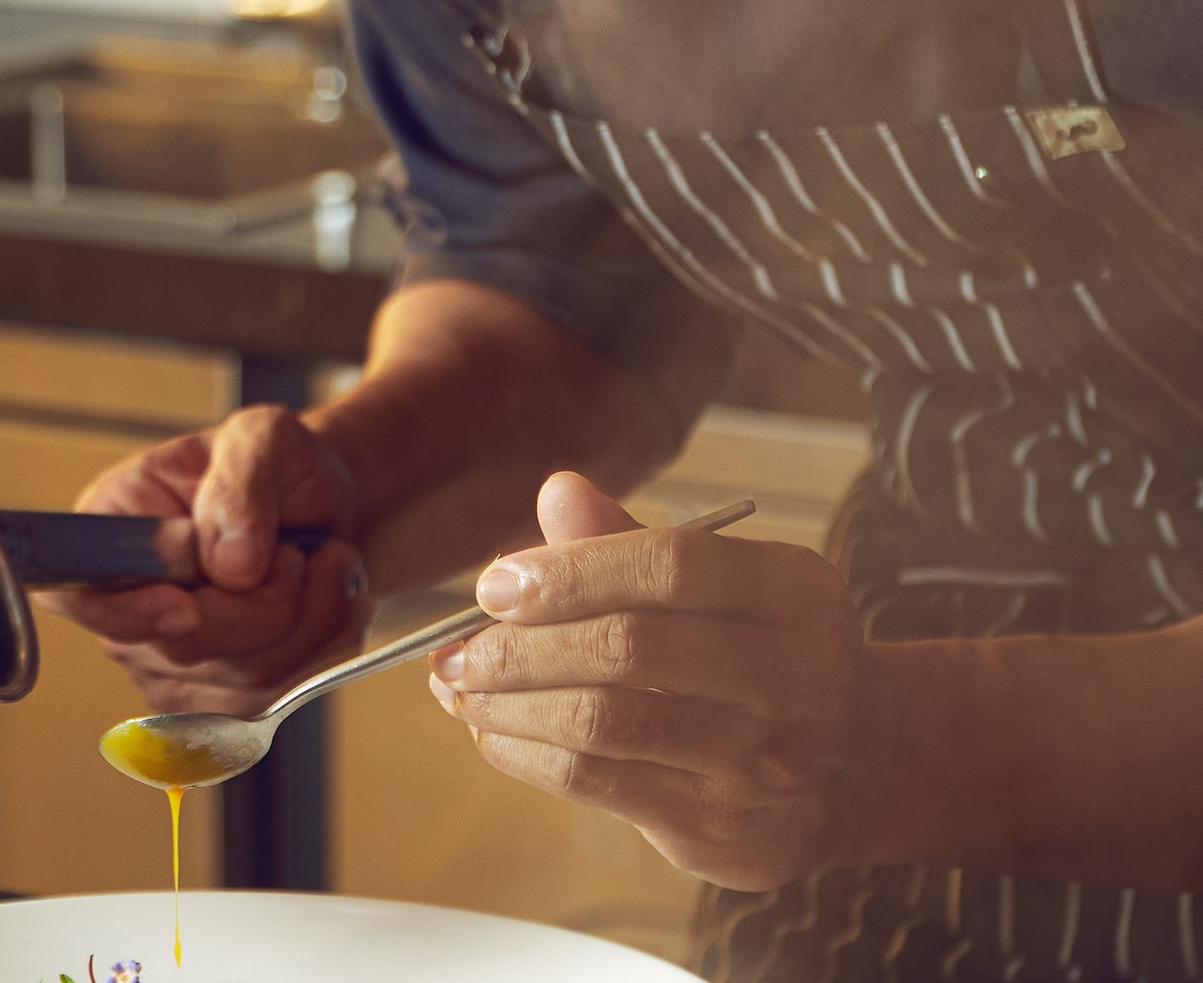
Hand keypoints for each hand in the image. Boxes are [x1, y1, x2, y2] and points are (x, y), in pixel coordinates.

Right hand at [37, 403, 373, 715]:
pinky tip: (331, 602)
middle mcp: (129, 605)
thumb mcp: (263, 439)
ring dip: (310, 620)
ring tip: (324, 563)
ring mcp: (170, 661)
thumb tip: (228, 563)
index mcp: (112, 529)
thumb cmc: (279, 466)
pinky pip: (279, 696)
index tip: (184, 607)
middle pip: (184, 645)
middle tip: (297, 550)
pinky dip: (324, 648)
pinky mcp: (221, 696)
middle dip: (267, 601)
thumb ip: (239, 485)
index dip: (125, 614)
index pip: (77, 593)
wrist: (321, 505)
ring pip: (244, 679)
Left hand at [428, 472, 869, 890]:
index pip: (669, 565)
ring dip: (508, 704)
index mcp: (791, 594)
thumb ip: (632, 544)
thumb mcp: (722, 587)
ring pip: (601, 722)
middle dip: (520, 646)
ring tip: (461, 687)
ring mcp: (759, 760)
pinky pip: (594, 781)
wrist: (858, 769)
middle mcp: (792, 677)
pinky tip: (494, 732)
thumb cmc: (764, 657)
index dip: (569, 571)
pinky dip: (525, 753)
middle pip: (626, 648)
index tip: (494, 585)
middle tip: (458, 648)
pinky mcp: (717, 824)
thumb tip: (557, 492)